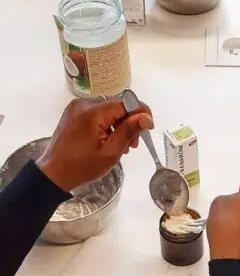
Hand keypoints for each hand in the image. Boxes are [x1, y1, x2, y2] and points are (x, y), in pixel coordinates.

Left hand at [37, 97, 152, 191]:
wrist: (54, 172)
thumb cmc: (81, 167)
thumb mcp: (110, 153)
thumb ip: (128, 132)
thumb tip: (146, 118)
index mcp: (92, 113)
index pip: (125, 103)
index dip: (140, 113)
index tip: (149, 128)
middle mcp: (83, 104)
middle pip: (117, 105)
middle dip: (130, 122)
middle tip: (133, 143)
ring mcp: (77, 107)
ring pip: (109, 109)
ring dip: (120, 124)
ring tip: (122, 145)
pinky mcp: (74, 113)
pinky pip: (98, 113)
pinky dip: (108, 124)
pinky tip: (110, 140)